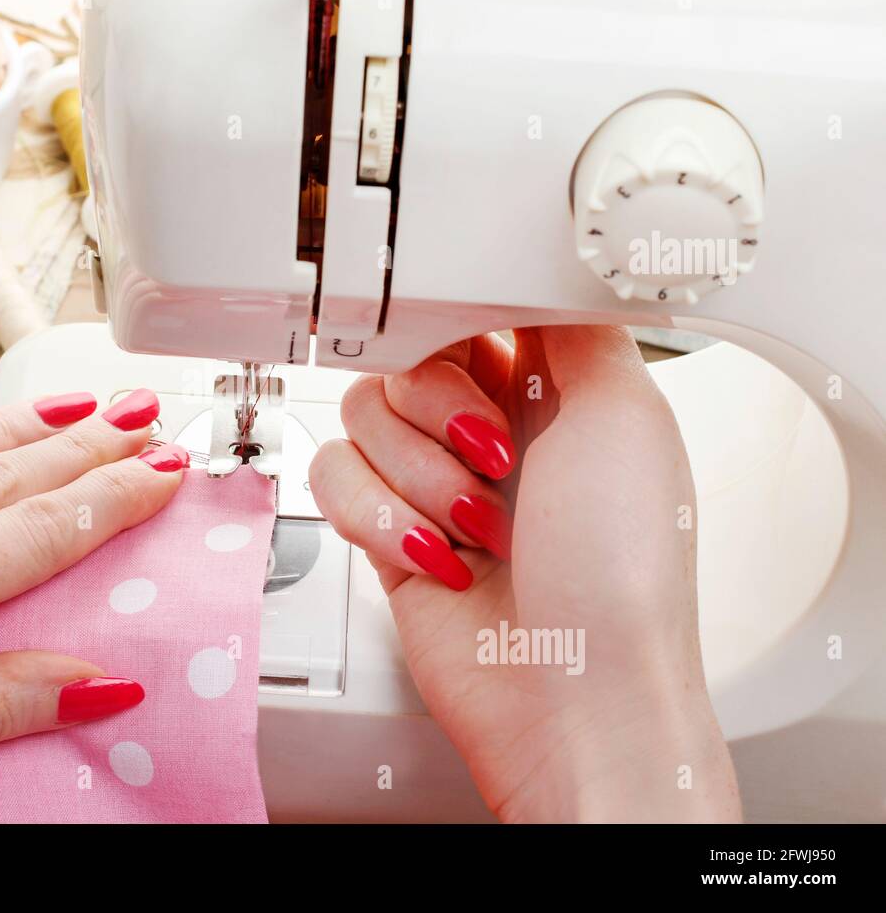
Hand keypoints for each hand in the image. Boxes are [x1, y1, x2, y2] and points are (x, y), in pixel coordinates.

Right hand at [310, 326, 740, 821]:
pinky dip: (380, 518)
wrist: (573, 696)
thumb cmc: (619, 573)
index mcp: (555, 387)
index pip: (472, 303)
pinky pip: (333, 476)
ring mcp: (431, 478)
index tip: (472, 349)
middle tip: (497, 461)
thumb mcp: (626, 411)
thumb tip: (527, 264)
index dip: (458, 318)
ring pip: (360, 414)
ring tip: (478, 529)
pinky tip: (438, 557)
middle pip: (402, 352)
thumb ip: (571, 319)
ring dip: (418, 477)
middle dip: (441, 411)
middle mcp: (488, 426)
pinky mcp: (383, 529)